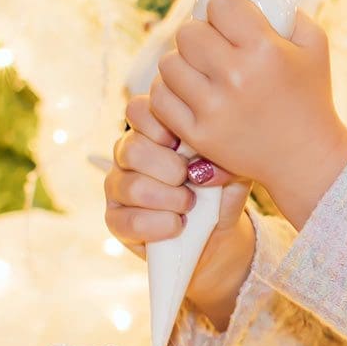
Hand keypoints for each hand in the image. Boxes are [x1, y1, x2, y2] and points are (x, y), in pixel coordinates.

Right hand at [106, 96, 256, 329]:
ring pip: (132, 186)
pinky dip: (160, 225)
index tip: (184, 144)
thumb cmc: (221, 190)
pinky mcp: (115, 220)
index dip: (159, 125)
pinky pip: (128, 220)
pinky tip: (179, 226)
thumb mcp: (231, 165)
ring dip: (169, 199)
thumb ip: (220, 151)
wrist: (218, 234)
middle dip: (170, 169)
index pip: (137, 111)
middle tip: (193, 180)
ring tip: (190, 205)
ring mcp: (118, 186)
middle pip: (132, 149)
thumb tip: (202, 164)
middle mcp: (128, 154)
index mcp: (151, 131)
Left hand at [148, 0, 346, 226]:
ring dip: (183, 64)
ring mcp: (214, 108)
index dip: (224, 10)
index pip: (220, 5)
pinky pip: (161, 98)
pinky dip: (171, 92)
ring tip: (202, 73)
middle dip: (200, 36)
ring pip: (169, 63)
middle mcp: (236, 76)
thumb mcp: (314, 45)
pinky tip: (191, 94)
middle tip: (215, 49)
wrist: (306, 158)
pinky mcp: (199, 133)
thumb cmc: (310, 97)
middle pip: (188, 32)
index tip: (232, 24)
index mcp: (264, 50)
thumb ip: (287, 10)